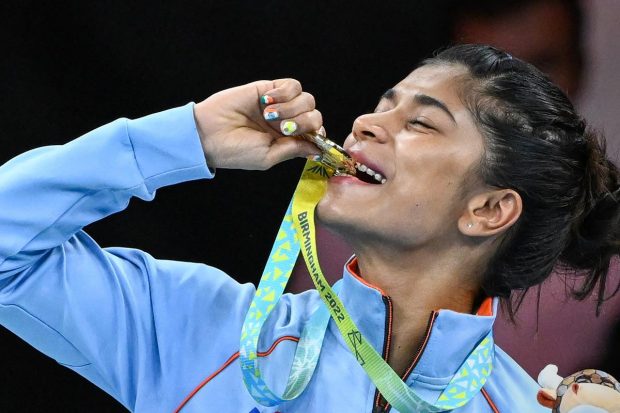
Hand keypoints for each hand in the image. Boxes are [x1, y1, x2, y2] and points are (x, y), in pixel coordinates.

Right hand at [194, 78, 322, 169]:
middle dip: (303, 122)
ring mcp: (280, 105)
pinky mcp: (269, 89)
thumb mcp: (268, 157)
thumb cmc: (236, 151)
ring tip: (269, 115)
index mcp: (289, 141)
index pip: (316, 133)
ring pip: (307, 100)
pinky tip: (267, 102)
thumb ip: (294, 150)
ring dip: (292, 108)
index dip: (317, 135)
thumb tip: (318, 149)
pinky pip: (293, 85)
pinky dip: (285, 93)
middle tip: (283, 128)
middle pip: (315, 116)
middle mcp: (288, 122)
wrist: (210, 133)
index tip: (306, 138)